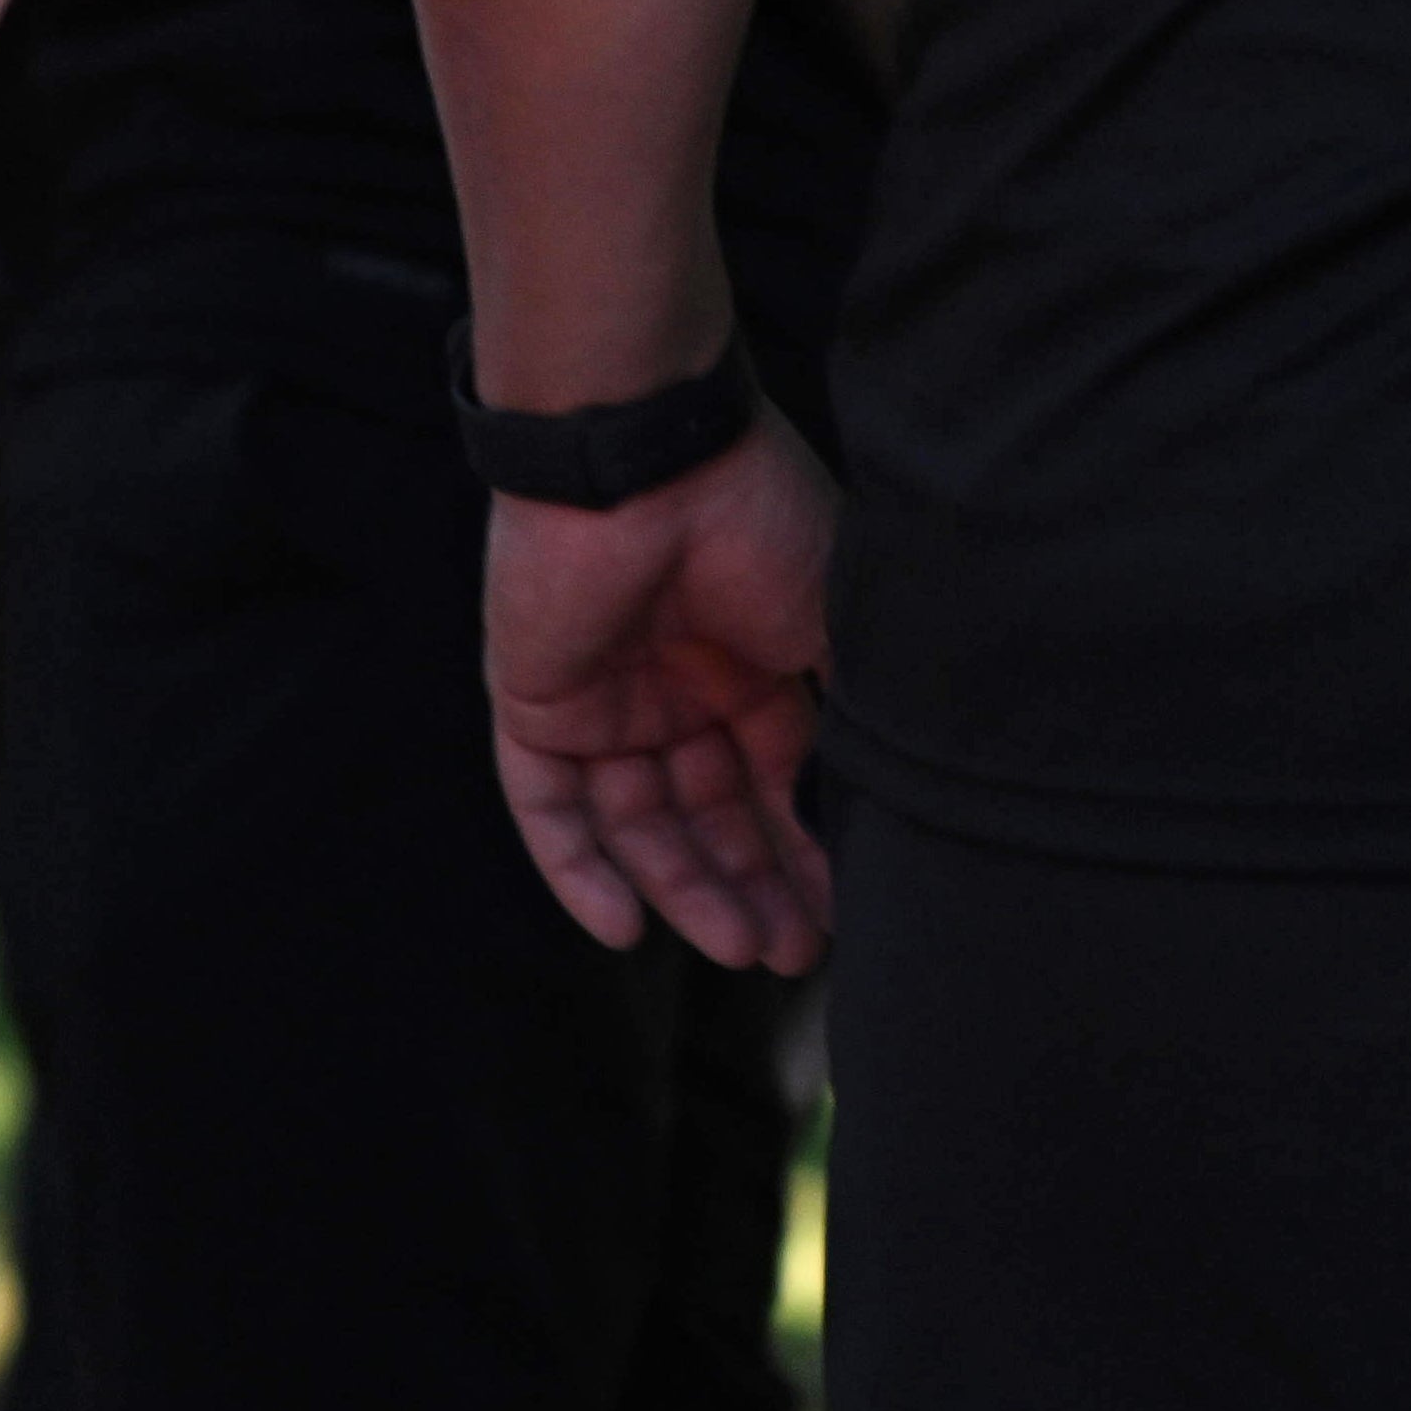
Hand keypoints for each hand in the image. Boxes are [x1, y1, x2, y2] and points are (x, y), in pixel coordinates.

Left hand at [480, 407, 839, 974]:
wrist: (647, 454)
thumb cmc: (755, 519)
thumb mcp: (833, 627)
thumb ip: (844, 718)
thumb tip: (878, 807)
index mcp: (748, 662)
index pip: (775, 781)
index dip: (804, 852)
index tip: (843, 918)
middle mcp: (673, 684)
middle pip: (707, 813)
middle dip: (750, 887)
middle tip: (792, 957)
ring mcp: (601, 693)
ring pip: (636, 820)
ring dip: (683, 888)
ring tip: (737, 949)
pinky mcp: (532, 698)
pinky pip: (543, 801)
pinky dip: (575, 866)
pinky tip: (622, 929)